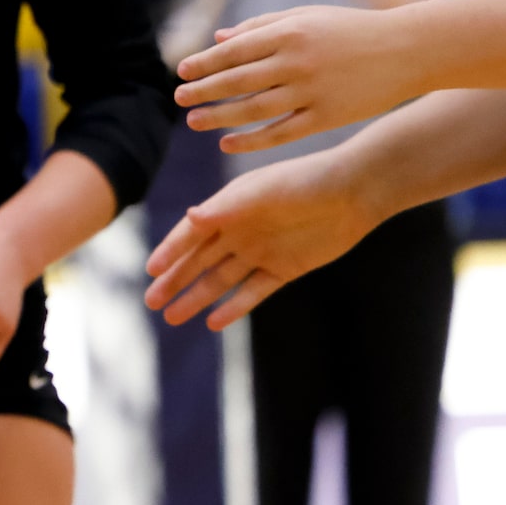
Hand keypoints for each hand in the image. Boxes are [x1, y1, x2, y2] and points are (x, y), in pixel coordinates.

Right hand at [143, 151, 379, 329]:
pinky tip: (213, 322)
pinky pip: (253, 292)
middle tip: (151, 302)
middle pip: (199, 261)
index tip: (151, 271)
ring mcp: (260, 252)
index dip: (170, 252)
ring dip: (197, 298)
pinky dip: (234, 307)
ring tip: (172, 318)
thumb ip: (227, 208)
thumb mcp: (263, 191)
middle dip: (174, 281)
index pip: (190, 234)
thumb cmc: (304, 182)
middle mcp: (239, 231)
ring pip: (220, 280)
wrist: (354, 192)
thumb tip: (190, 218)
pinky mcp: (284, 269)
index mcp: (228, 208)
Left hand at [173, 4, 420, 153]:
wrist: (408, 50)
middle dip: (203, 90)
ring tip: (193, 120)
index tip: (182, 71)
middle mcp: (297, 62)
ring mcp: (312, 91)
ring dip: (219, 116)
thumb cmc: (350, 29)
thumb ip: (261, 25)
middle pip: (238, 81)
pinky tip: (228, 144)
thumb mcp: (306, 16)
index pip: (234, 50)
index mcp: (289, 32)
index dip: (205, 62)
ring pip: (254, 109)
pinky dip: (251, 141)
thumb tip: (217, 38)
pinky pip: (281, 133)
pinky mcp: (327, 117)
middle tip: (178, 97)